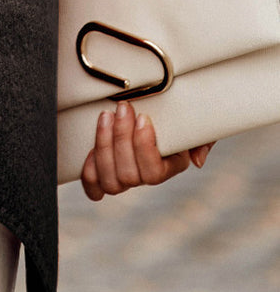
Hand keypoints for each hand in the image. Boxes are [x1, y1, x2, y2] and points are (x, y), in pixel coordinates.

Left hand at [81, 97, 215, 200]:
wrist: (157, 104)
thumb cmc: (177, 110)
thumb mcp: (196, 119)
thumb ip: (203, 138)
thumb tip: (197, 160)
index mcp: (170, 166)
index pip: (154, 173)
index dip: (144, 147)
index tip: (143, 117)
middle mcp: (145, 176)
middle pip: (129, 176)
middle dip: (122, 138)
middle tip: (122, 107)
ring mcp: (123, 176)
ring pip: (110, 181)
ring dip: (104, 145)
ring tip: (106, 115)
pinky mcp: (102, 172)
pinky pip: (94, 187)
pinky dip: (88, 169)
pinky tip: (91, 143)